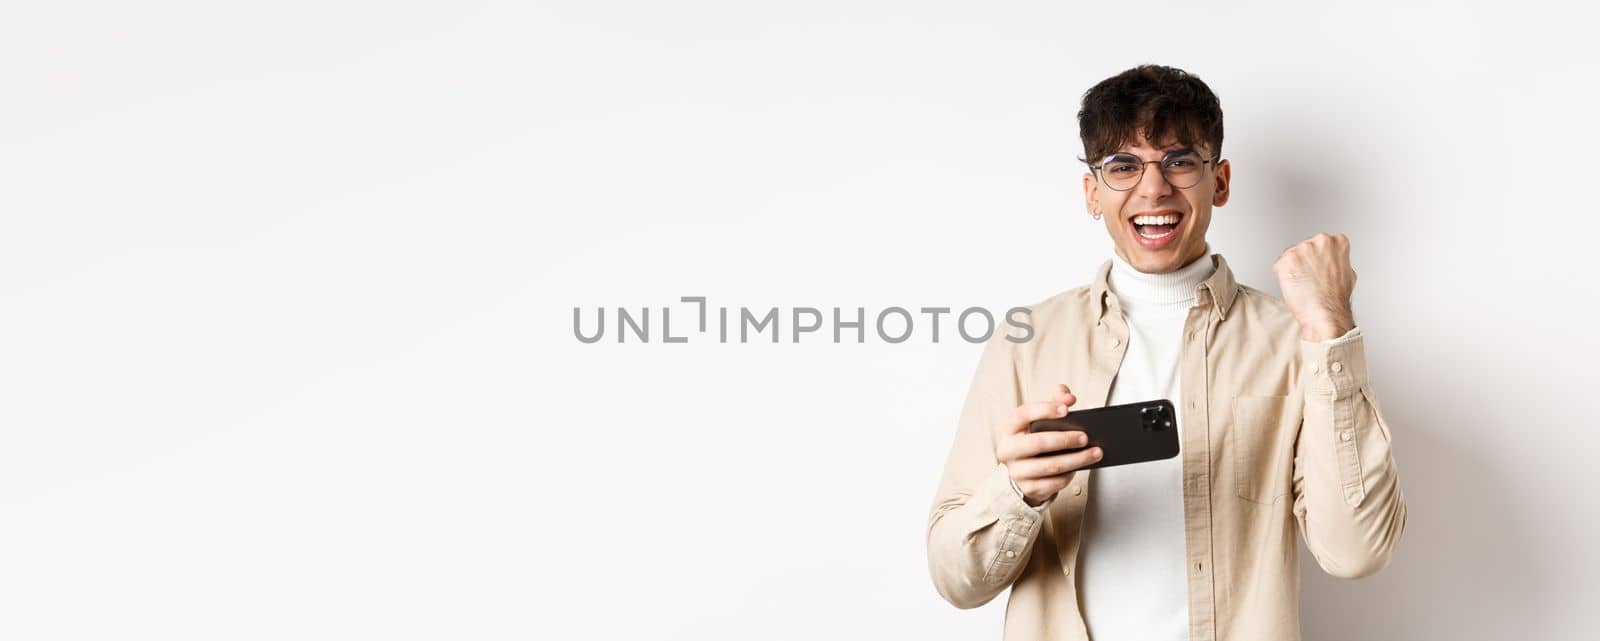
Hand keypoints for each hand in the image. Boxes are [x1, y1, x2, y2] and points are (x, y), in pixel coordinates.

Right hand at [994, 384, 1103, 506]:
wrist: (1021, 472)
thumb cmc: (1034, 439)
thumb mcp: (1039, 420)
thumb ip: (1054, 402)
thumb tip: (1069, 397)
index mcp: (1009, 428)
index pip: (1023, 414)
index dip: (1045, 410)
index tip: (1067, 409)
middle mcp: (1008, 450)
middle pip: (1037, 443)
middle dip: (1065, 440)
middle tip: (1086, 437)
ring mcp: (1016, 471)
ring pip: (1050, 466)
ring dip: (1076, 459)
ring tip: (1095, 452)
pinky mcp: (1028, 488)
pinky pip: (1054, 483)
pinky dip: (1070, 475)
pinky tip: (1081, 467)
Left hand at [1273, 233, 1357, 341]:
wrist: (1326, 315)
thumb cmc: (1336, 299)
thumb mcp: (1348, 272)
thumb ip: (1338, 260)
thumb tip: (1332, 259)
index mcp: (1338, 242)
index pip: (1320, 244)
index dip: (1317, 260)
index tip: (1318, 269)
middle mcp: (1321, 241)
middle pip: (1304, 247)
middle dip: (1304, 262)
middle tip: (1310, 279)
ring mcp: (1303, 249)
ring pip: (1290, 256)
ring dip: (1293, 269)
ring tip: (1304, 284)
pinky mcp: (1287, 260)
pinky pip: (1279, 266)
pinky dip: (1283, 276)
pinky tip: (1295, 285)